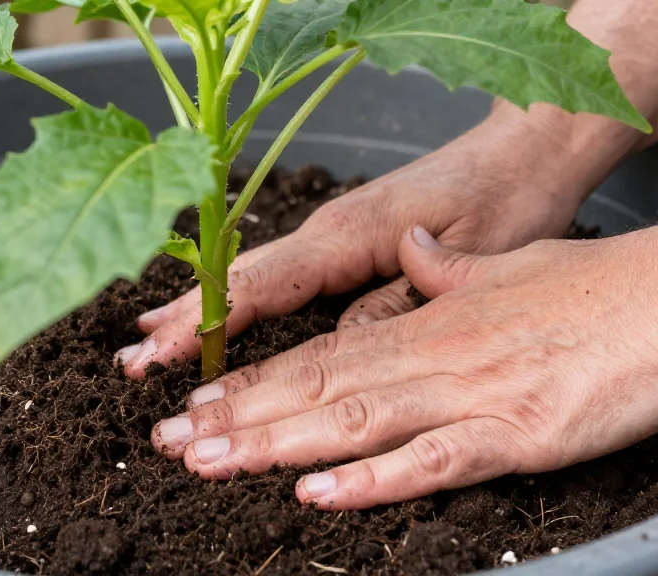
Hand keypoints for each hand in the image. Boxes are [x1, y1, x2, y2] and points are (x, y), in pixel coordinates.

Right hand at [116, 108, 603, 377]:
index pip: (262, 285)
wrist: (527, 147)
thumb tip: (342, 345)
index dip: (208, 322)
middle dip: (182, 321)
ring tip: (145, 342)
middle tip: (130, 364)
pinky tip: (211, 314)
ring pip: (249, 275)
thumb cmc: (507, 198)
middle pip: (239, 280)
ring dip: (196, 310)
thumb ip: (398, 306)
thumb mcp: (468, 261)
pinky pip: (275, 273)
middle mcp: (328, 230)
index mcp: (350, 236)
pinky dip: (233, 296)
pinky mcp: (342, 237)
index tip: (162, 353)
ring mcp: (331, 231)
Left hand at [149, 200, 657, 508]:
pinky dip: (373, 478)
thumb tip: (411, 257)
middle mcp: (434, 354)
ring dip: (275, 442)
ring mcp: (471, 392)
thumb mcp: (509, 270)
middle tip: (170, 440)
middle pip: (318, 388)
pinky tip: (317, 493)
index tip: (200, 398)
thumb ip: (450, 274)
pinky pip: (434, 459)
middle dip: (239, 415)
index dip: (257, 378)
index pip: (324, 353)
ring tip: (207, 462)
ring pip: (354, 419)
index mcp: (429, 320)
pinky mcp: (516, 431)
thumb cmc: (597, 286)